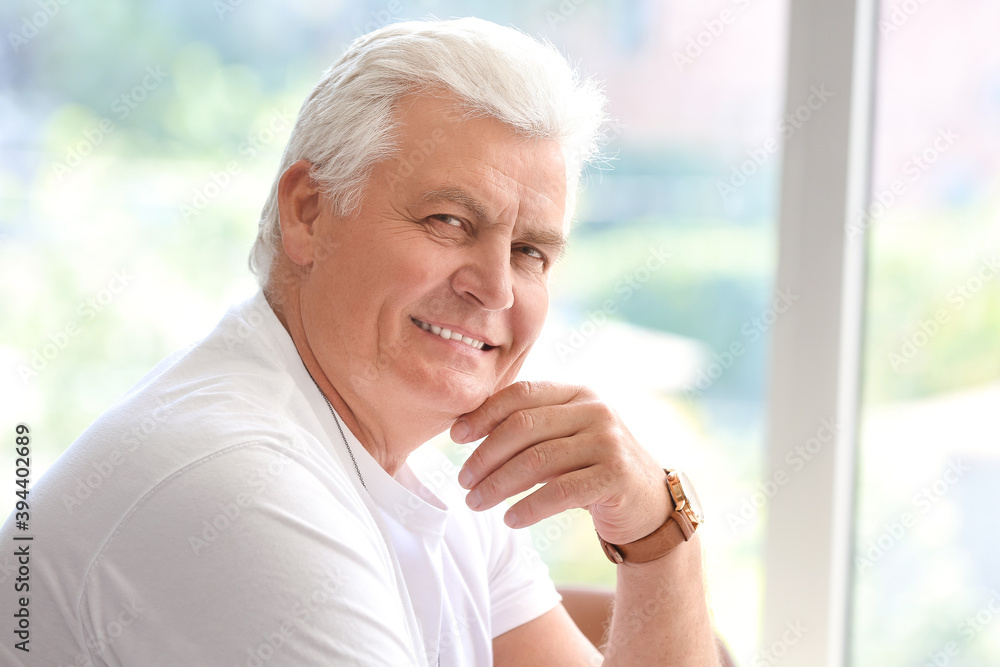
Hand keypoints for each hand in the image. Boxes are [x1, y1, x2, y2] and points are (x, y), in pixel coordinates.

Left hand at [451, 381, 670, 544]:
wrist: (649, 504)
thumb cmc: (592, 469)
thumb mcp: (565, 438)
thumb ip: (529, 427)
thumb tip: (464, 429)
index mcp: (577, 393)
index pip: (521, 393)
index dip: (483, 414)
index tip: (455, 437)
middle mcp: (596, 410)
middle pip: (523, 427)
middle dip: (485, 455)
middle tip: (462, 481)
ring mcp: (609, 441)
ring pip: (537, 461)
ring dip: (498, 485)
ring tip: (475, 503)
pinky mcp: (616, 476)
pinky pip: (560, 491)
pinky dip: (529, 507)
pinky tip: (510, 520)